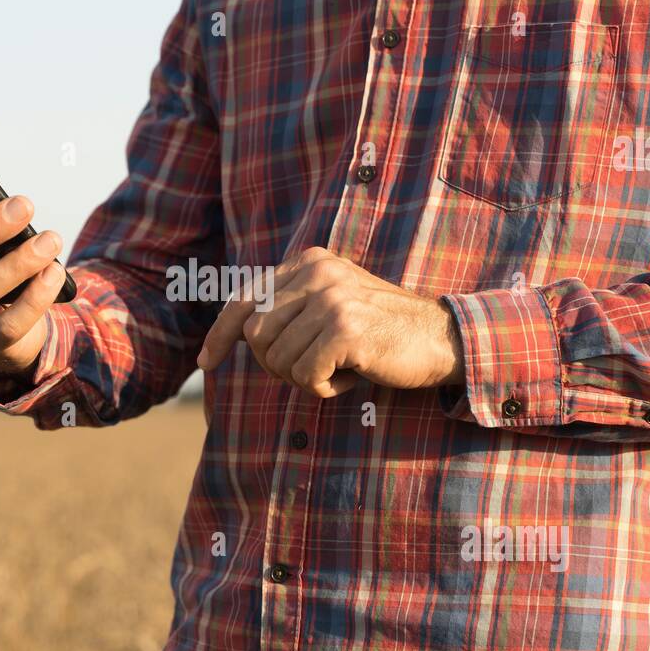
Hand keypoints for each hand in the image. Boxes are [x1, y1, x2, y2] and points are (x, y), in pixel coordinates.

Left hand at [196, 247, 464, 397]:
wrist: (443, 339)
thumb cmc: (382, 332)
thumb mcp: (332, 306)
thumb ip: (291, 308)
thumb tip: (236, 334)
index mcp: (309, 262)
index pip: (245, 298)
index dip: (220, 334)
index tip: (206, 362)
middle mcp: (318, 272)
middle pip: (256, 335)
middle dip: (277, 365)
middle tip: (315, 369)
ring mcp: (331, 299)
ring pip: (278, 360)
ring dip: (306, 377)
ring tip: (341, 367)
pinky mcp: (345, 330)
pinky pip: (305, 375)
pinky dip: (324, 388)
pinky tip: (352, 376)